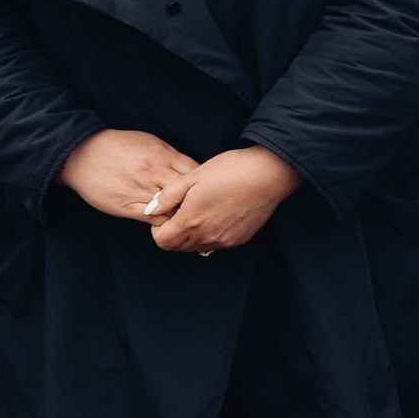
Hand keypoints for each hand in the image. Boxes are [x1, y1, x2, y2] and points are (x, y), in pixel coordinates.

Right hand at [57, 129, 202, 221]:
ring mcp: (141, 191)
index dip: (206, 184)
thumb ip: (173, 158)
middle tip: (202, 209)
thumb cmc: (121, 146)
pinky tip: (168, 222)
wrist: (84, 154)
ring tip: (188, 218)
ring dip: (182, 215)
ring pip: (173, 210)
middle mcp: (155, 173)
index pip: (196, 174)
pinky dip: (165, 223)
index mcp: (164, 155)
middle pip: (189, 194)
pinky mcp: (127, 207)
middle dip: (197, 202)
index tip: (207, 190)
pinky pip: (155, 220)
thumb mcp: (152, 143)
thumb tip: (194, 172)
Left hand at [146, 146, 302, 253]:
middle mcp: (207, 237)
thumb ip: (168, 196)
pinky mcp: (239, 239)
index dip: (159, 228)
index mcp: (191, 221)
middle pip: (178, 247)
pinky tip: (219, 213)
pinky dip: (211, 234)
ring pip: (198, 247)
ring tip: (201, 210)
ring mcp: (224, 240)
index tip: (168, 212)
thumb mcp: (193, 176)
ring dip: (192, 235)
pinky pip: (217, 243)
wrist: (268, 174)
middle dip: (173, 233)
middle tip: (182, 210)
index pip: (162, 241)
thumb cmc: (230, 170)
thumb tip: (150, 210)